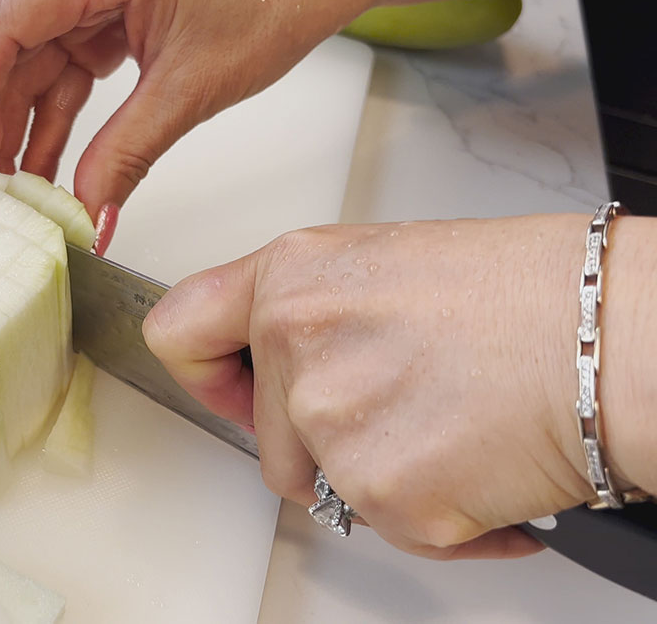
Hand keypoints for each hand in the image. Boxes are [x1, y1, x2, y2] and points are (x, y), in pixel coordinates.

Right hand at [0, 0, 593, 251]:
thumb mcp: (196, 82)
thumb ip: (129, 149)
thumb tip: (87, 207)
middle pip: (0, 46)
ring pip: (27, 63)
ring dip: (23, 129)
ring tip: (24, 194)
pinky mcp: (105, 12)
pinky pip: (62, 67)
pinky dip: (56, 117)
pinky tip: (52, 167)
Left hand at [143, 216, 604, 558]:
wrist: (616, 338)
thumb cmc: (531, 293)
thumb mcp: (387, 265)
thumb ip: (310, 313)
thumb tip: (272, 364)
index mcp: (292, 277)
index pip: (178, 332)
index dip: (207, 373)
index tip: (231, 386)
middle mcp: (295, 343)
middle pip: (263, 436)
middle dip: (324, 440)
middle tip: (405, 406)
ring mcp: (331, 423)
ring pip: (322, 486)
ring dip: (378, 477)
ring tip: (450, 424)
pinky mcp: (379, 491)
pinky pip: (383, 526)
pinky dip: (434, 517)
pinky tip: (479, 465)